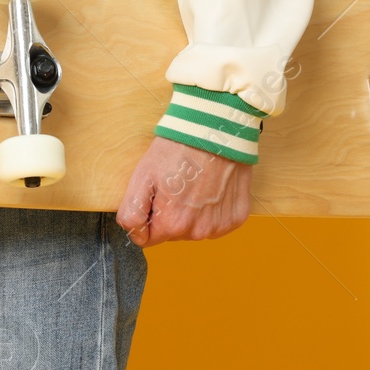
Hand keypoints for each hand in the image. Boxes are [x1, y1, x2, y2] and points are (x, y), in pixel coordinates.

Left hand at [116, 138, 251, 247]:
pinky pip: (216, 223)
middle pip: (172, 234)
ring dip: (190, 213)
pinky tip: (210, 188)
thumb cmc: (176, 150)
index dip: (146, 218)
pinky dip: (211, 209)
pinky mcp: (237, 217)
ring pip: (193, 230)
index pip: (147, 239)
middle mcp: (198, 232)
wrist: (217, 130)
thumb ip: (132, 213)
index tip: (154, 196)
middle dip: (168, 214)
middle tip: (175, 185)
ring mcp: (220, 226)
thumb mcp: (142, 177)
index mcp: (172, 225)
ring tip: (194, 184)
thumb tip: (135, 235)